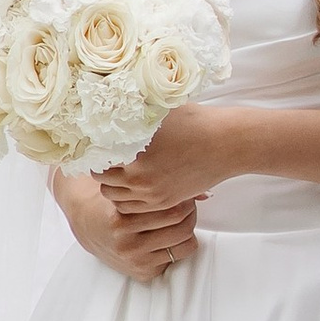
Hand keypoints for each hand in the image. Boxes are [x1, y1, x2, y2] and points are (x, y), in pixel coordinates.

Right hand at [56, 166, 199, 282]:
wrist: (86, 224)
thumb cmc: (109, 200)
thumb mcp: (126, 188)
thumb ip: (158, 186)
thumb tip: (204, 194)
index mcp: (120, 220)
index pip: (171, 209)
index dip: (185, 198)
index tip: (184, 191)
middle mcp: (127, 243)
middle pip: (182, 226)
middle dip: (190, 211)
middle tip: (187, 203)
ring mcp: (135, 260)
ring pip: (184, 243)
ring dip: (188, 227)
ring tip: (181, 217)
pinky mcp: (142, 272)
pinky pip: (177, 258)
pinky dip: (178, 244)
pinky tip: (170, 232)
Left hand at [97, 103, 242, 221]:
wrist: (226, 143)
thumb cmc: (193, 121)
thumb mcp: (156, 112)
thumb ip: (129, 119)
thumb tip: (104, 113)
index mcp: (133, 152)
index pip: (96, 158)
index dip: (93, 151)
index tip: (95, 145)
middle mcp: (138, 176)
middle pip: (102, 180)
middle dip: (101, 169)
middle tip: (106, 158)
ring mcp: (152, 193)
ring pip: (114, 197)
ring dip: (113, 185)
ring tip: (119, 172)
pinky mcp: (164, 202)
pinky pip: (133, 207)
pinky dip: (128, 198)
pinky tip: (133, 183)